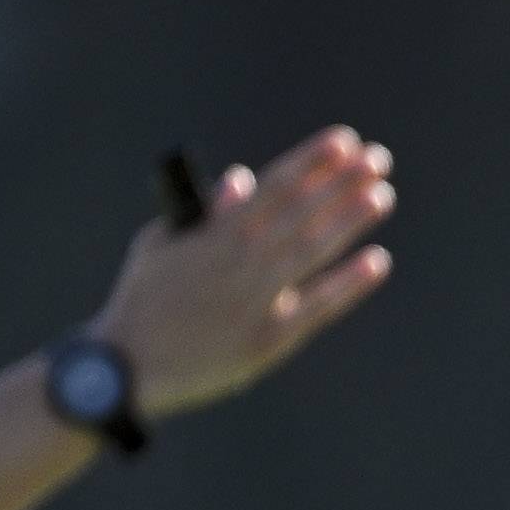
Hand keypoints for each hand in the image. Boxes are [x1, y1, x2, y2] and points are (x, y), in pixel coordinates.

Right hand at [94, 126, 401, 415]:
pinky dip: (350, 284)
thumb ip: (206, 210)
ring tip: (382, 195)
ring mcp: (257, 301)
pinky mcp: (269, 341)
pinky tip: (377, 261)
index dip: (312, 161)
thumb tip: (243, 178)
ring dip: (351, 220)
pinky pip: (318, 307)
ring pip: (314, 251)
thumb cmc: (144, 299)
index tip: (344, 141)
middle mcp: (240, 261)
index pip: (274, 186)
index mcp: (214, 232)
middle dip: (342, 182)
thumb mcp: (161, 242)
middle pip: (302, 212)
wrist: (128, 368)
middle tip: (378, 159)